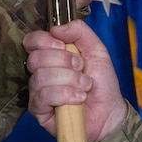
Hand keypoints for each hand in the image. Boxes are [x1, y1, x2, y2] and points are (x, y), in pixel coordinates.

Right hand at [25, 20, 124, 141]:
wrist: (110, 113)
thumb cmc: (102, 83)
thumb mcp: (96, 50)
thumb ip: (80, 31)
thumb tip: (56, 28)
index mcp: (50, 55)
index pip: (32, 41)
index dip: (44, 41)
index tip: (63, 46)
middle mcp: (40, 71)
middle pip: (35, 58)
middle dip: (64, 62)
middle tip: (81, 69)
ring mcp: (37, 91)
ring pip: (40, 77)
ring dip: (69, 80)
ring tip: (85, 86)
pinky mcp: (38, 110)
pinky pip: (43, 96)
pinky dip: (65, 94)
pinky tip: (79, 98)